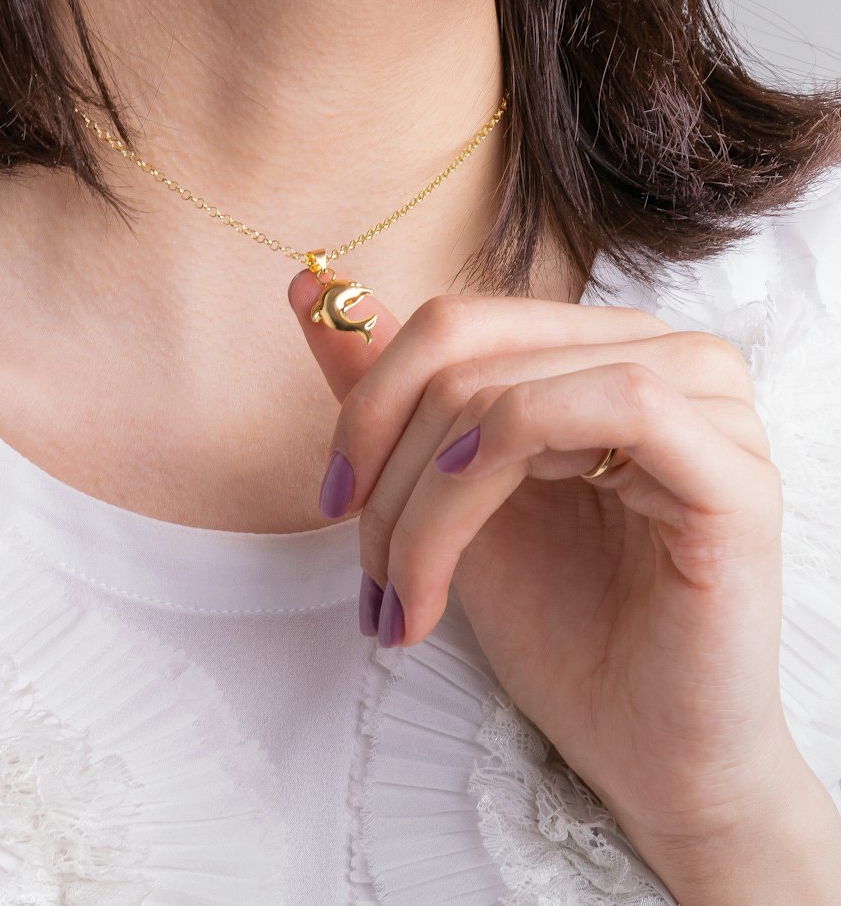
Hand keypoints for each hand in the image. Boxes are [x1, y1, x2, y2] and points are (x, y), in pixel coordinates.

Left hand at [289, 267, 798, 853]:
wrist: (652, 761)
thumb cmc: (566, 631)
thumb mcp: (450, 497)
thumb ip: (395, 393)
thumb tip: (314, 289)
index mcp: (601, 348)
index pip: (458, 322)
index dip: (370, 399)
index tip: (332, 500)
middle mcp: (665, 353)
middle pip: (471, 347)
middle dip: (389, 467)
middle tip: (370, 577)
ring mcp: (713, 406)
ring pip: (516, 387)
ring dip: (430, 494)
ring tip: (408, 594)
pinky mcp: (737, 471)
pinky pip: (616, 404)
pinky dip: (506, 465)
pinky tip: (469, 550)